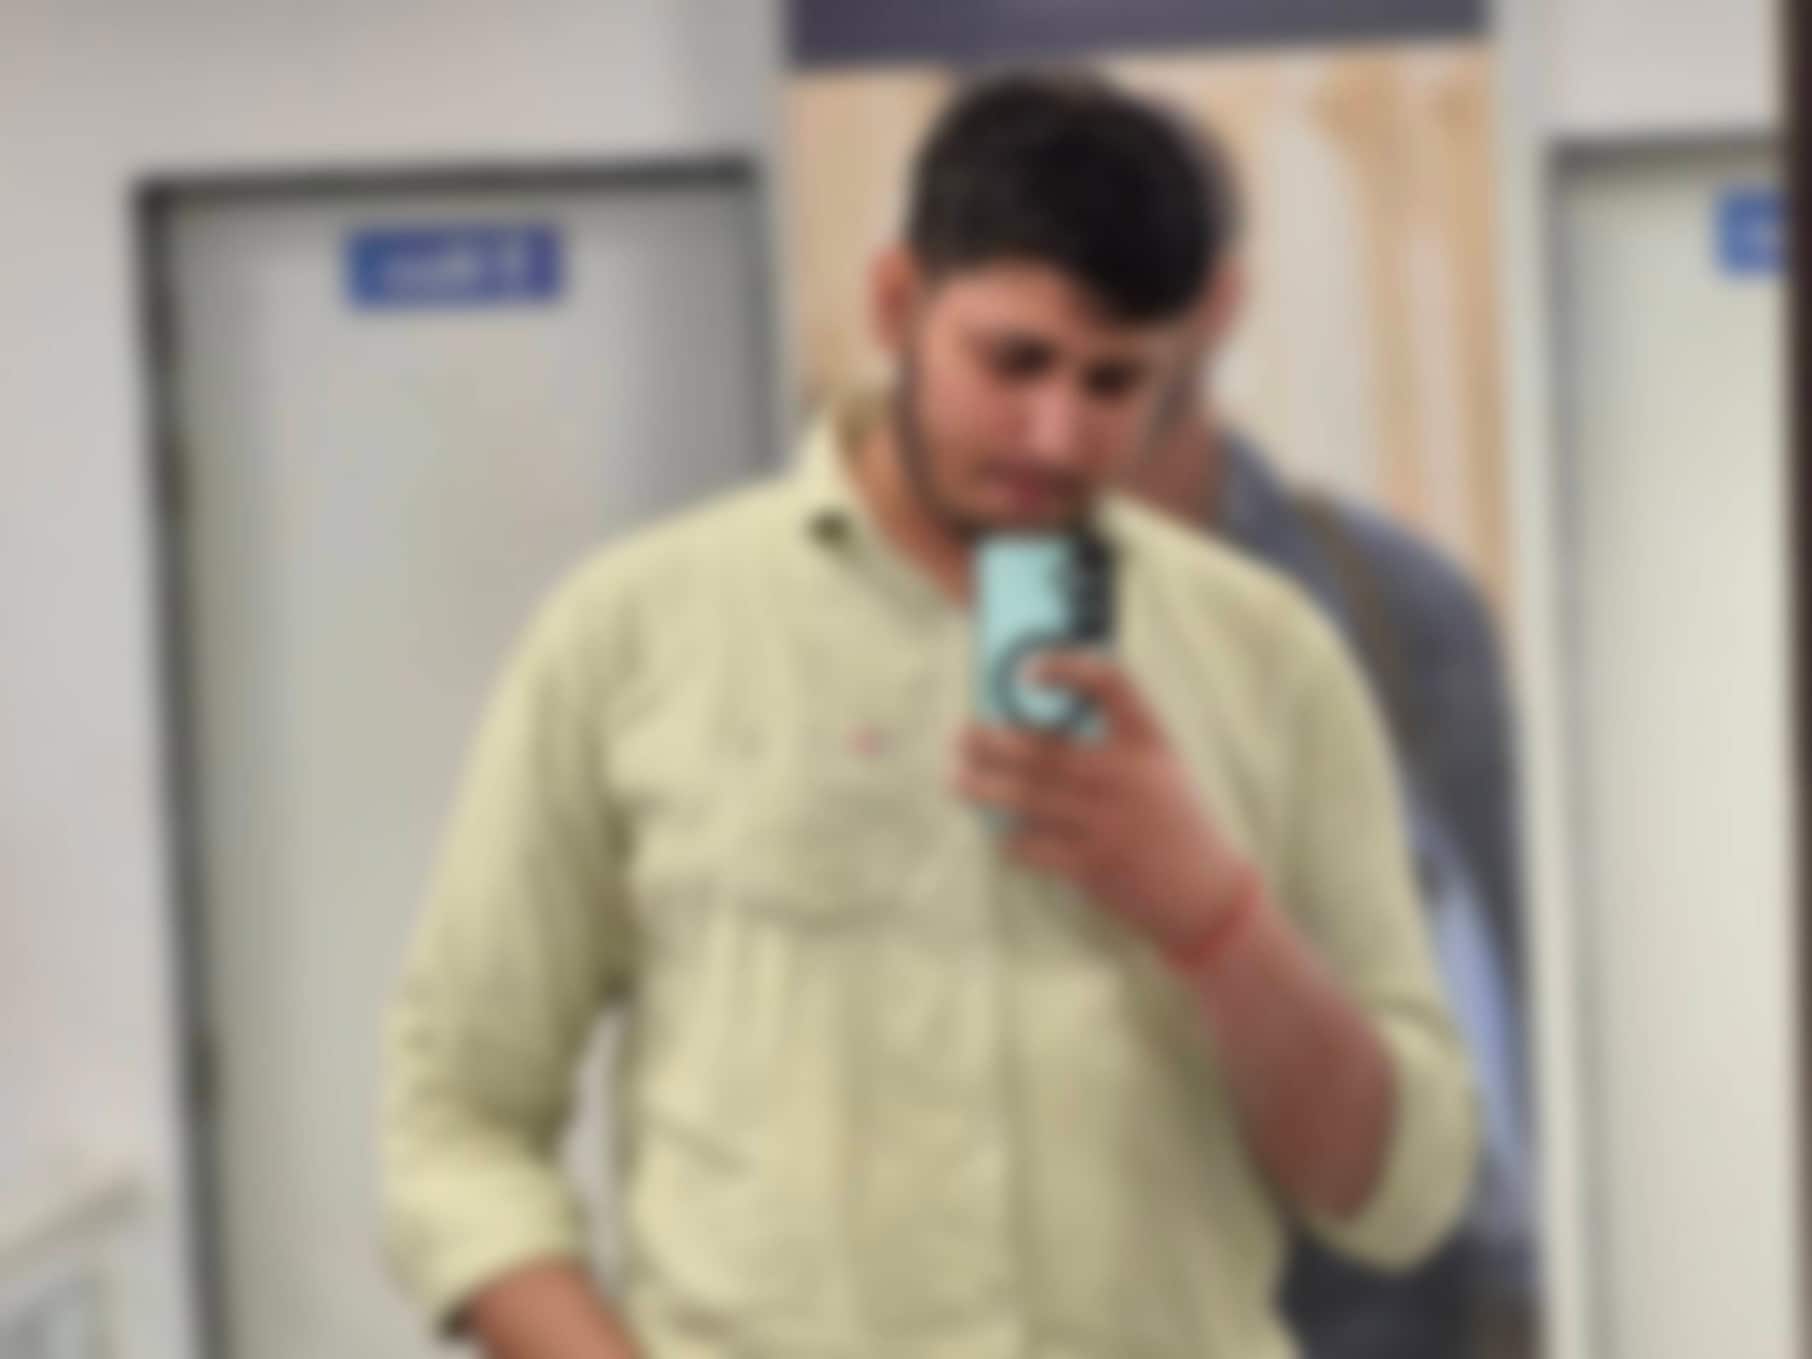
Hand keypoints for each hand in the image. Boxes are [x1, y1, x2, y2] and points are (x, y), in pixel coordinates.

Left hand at [954, 651, 1254, 953]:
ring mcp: (1108, 823)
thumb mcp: (1160, 767)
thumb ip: (1112, 740)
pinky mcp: (1093, 867)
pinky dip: (1009, 838)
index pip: (1110, 683)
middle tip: (961, 734)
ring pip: (1027, 798)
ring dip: (984, 788)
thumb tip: (1034, 723)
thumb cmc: (1174, 820)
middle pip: (1045, 749)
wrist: (1207, 895)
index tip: (1029, 669)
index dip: (1067, 668)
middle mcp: (1126, 777)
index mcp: (1149, 741)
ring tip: (957, 781)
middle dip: (992, 741)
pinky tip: (997, 831)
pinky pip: (1032, 847)